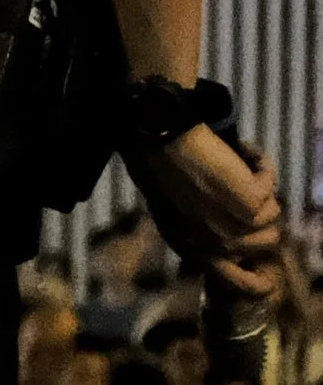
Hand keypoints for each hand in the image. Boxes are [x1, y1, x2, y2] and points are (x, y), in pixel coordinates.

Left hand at [128, 125, 284, 297]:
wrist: (155, 142)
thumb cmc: (157, 171)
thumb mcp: (173, 216)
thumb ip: (203, 237)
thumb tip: (235, 247)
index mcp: (196, 253)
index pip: (245, 287)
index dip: (262, 277)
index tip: (263, 256)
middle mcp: (218, 247)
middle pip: (268, 241)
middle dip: (259, 214)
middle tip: (239, 191)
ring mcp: (236, 228)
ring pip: (273, 214)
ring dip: (260, 190)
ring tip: (238, 170)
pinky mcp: (251, 203)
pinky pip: (271, 185)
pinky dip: (261, 165)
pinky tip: (246, 152)